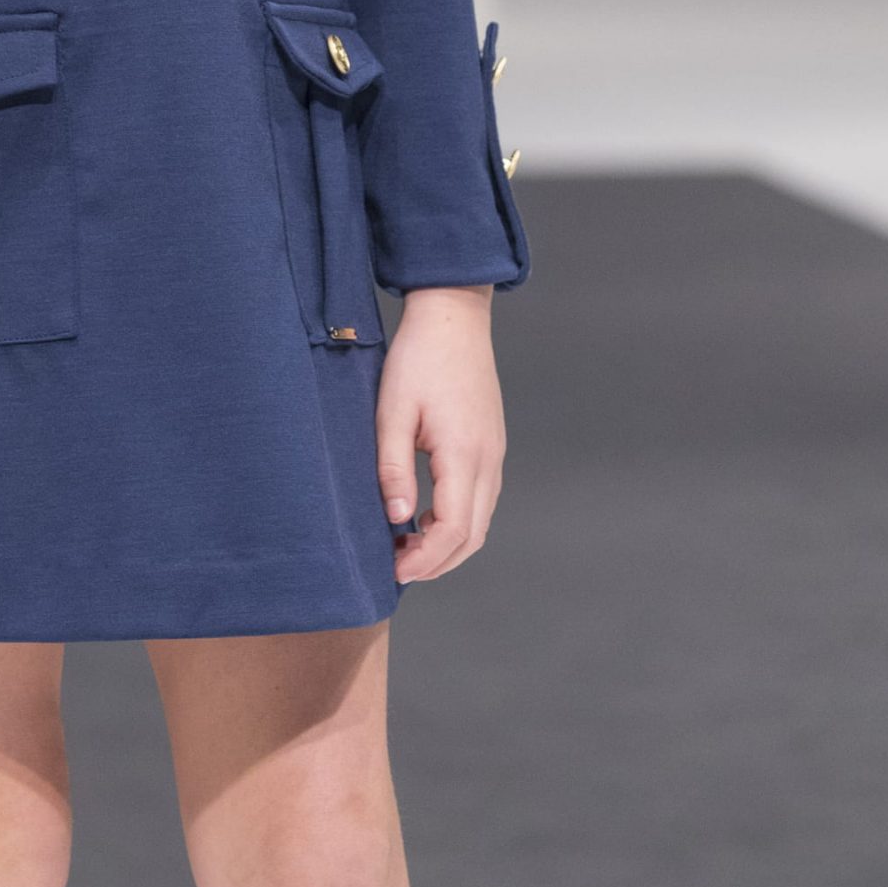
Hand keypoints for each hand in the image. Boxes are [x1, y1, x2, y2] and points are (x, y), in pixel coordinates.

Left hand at [375, 285, 504, 584]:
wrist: (453, 315)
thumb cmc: (418, 357)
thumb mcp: (392, 410)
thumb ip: (393, 467)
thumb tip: (397, 519)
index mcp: (464, 453)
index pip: (454, 530)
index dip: (425, 560)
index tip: (393, 570)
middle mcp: (488, 460)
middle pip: (473, 536)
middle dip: (437, 562)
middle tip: (396, 566)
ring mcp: (494, 453)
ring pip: (480, 520)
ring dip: (447, 543)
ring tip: (404, 544)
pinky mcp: (491, 444)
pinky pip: (480, 498)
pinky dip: (456, 520)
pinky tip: (424, 513)